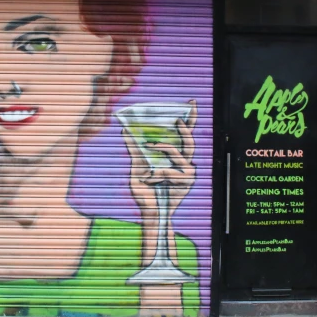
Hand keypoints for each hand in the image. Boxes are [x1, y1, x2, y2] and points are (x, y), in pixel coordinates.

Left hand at [122, 100, 196, 227]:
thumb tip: (125, 130)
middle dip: (185, 128)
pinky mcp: (187, 183)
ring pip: (179, 154)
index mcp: (173, 158)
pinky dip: (160, 174)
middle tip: (177, 120)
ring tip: (149, 149)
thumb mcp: (135, 168)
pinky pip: (173, 171)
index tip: (191, 103)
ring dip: (163, 150)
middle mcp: (182, 163)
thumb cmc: (144, 192)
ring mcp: (187, 173)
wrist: (148, 213)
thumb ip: (134, 150)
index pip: (183, 136)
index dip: (189, 119)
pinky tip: (151, 180)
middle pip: (189, 141)